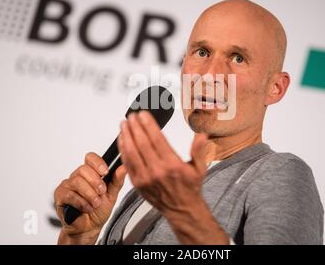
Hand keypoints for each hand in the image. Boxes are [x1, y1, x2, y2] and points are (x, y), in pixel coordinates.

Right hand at [54, 152, 126, 243]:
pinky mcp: (60, 196)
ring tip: (95, 203)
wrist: (89, 228)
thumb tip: (123, 167)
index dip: (97, 163)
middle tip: (102, 192)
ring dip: (89, 194)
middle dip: (96, 182)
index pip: (90, 158)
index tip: (105, 172)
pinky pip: (69, 194)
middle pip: (83, 169)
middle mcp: (77, 176)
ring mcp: (67, 185)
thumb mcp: (111, 195)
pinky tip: (86, 208)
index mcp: (90, 173)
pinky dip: (81, 202)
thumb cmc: (99, 210)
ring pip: (77, 182)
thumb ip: (117, 181)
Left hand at [118, 111, 228, 243]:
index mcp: (172, 165)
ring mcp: (145, 178)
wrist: (182, 210)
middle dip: (135, 127)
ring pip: (132, 152)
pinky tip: (122, 139)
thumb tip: (202, 134)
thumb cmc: (190, 188)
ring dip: (126, 136)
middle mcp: (157, 171)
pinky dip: (123, 150)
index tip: (143, 114)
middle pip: (142, 143)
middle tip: (131, 115)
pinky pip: (127, 163)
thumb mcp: (200, 168)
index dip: (148, 124)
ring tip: (124, 124)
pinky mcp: (137, 183)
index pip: (157, 139)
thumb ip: (199, 150)